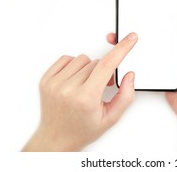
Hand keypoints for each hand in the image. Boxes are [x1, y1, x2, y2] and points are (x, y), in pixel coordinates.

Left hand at [22, 32, 137, 151]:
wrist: (56, 138)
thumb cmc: (82, 129)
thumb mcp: (111, 118)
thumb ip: (125, 96)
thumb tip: (129, 75)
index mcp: (86, 98)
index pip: (107, 65)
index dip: (121, 49)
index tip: (130, 39)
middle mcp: (68, 89)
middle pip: (96, 62)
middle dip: (103, 72)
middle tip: (101, 87)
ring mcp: (54, 84)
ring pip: (82, 59)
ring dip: (89, 68)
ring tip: (87, 84)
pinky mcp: (46, 80)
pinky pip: (66, 59)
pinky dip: (74, 66)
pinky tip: (75, 80)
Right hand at [107, 10, 176, 150]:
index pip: (176, 24)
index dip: (164, 16)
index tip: (150, 8)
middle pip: (159, 35)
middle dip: (146, 29)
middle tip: (130, 22)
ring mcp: (169, 62)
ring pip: (151, 48)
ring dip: (140, 45)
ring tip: (124, 38)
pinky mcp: (161, 73)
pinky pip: (148, 62)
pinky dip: (140, 59)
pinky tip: (131, 56)